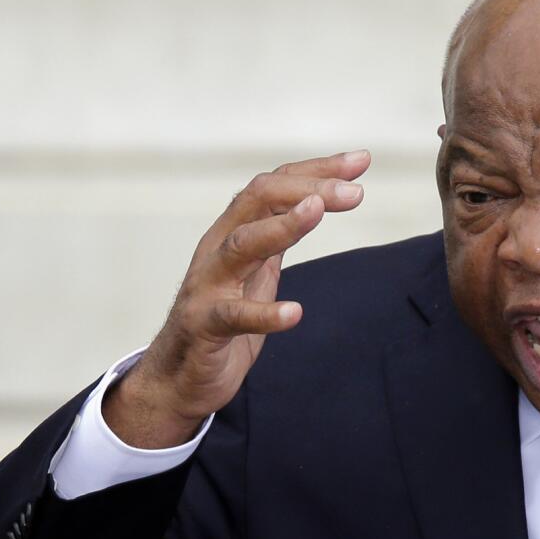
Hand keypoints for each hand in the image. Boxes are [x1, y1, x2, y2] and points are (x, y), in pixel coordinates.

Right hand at [102, 150, 370, 447]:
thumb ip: (280, 235)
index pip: (275, 185)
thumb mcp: (257, 269)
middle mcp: (217, 248)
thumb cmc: (223, 319)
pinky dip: (264, 313)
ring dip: (281, 226)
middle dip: (307, 189)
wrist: (178, 377)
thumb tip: (317, 199)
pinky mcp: (203, 326)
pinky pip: (233, 316)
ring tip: (316, 212)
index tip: (360, 161)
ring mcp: (207, 286)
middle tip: (355, 192)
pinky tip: (294, 313)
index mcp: (233, 231)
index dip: (317, 170)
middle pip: (257, 199)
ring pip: (241, 244)